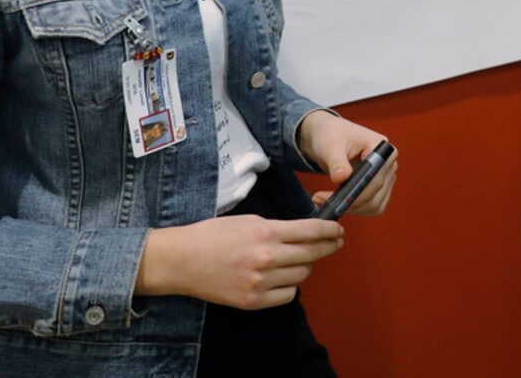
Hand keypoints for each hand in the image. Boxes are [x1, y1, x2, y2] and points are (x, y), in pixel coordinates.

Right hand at [135, 215, 342, 309]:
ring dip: (306, 265)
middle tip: (335, 242)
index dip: (330, 230)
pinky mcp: (253, 301)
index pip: (311, 231)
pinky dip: (290, 286)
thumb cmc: (213, 235)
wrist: (182, 261)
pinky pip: (288, 295)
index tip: (338, 229)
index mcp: (267, 233)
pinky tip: (284, 277)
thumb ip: (277, 227)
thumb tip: (303, 232)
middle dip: (328, 246)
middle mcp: (267, 258)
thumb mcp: (248, 220)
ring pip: (302, 275)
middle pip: (312, 253)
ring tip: (300, 258)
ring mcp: (261, 282)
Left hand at [299, 112, 397, 216]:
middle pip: (377, 193)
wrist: (329, 137)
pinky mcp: (379, 186)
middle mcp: (388, 162)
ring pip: (375, 204)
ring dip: (352, 208)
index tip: (339, 200)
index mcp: (381, 147)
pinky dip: (356, 209)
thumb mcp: (331, 146)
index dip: (359, 193)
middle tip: (324, 201)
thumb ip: (337, 163)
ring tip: (327, 201)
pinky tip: (339, 202)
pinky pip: (373, 206)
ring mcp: (385, 175)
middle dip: (351, 202)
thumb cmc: (332, 136)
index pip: (376, 178)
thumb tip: (342, 177)